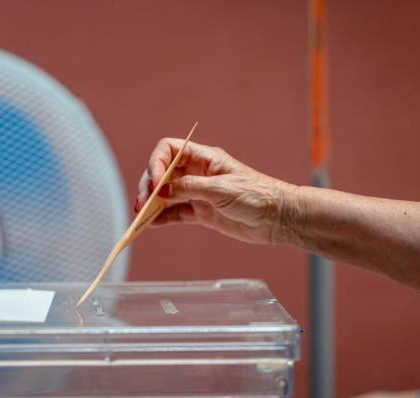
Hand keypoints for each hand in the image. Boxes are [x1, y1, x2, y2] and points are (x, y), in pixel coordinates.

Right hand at [135, 138, 298, 244]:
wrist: (278, 218)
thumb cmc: (257, 195)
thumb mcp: (220, 189)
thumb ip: (188, 188)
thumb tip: (160, 192)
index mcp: (204, 158)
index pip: (169, 150)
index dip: (157, 163)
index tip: (155, 182)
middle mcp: (198, 173)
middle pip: (163, 173)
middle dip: (149, 185)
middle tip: (143, 202)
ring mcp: (198, 193)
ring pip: (166, 194)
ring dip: (152, 203)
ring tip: (141, 215)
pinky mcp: (202, 212)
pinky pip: (176, 213)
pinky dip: (162, 218)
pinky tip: (151, 224)